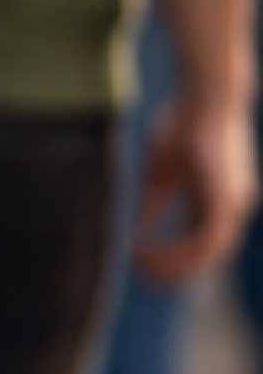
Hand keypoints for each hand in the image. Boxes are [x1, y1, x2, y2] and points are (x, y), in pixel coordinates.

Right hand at [135, 83, 258, 283]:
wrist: (208, 94)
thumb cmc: (185, 120)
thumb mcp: (165, 165)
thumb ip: (158, 196)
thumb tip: (145, 222)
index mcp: (222, 198)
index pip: (203, 241)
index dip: (174, 256)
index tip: (142, 261)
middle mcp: (234, 207)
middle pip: (208, 256)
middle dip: (174, 271)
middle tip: (142, 279)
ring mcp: (234, 206)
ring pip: (207, 255)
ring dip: (171, 265)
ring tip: (138, 264)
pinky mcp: (227, 201)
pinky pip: (205, 242)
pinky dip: (176, 250)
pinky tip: (146, 246)